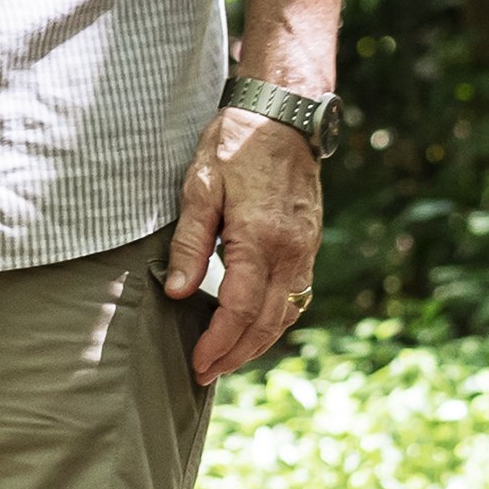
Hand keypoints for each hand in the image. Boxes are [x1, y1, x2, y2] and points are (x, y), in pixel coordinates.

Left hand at [162, 99, 322, 382]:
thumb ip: (189, 243)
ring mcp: (305, 249)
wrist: (283, 115)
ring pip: (287, 313)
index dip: (218, 342)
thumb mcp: (199, 187)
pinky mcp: (310, 244)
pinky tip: (254, 327)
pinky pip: (296, 295)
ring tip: (227, 359)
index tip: (198, 363)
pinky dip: (275, 320)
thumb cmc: (235, 145)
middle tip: (206, 374)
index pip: (239, 308)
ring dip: (258, 343)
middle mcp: (290, 251)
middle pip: (266, 322)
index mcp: (260, 238)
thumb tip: (178, 292)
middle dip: (236, 354)